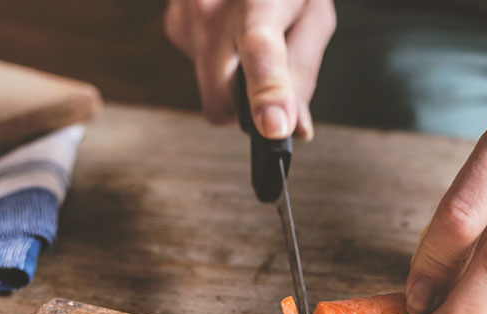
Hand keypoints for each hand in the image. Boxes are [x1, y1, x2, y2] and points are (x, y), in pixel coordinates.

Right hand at [164, 0, 335, 139]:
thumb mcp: (313, 14)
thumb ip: (303, 72)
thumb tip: (295, 128)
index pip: (261, 48)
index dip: (268, 91)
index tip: (274, 126)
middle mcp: (211, 8)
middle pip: (220, 103)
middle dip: (244, 105)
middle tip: (271, 77)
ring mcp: (185, 17)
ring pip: (210, 89)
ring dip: (233, 76)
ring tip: (250, 32)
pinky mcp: (173, 25)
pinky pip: (200, 69)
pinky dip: (220, 59)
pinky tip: (231, 27)